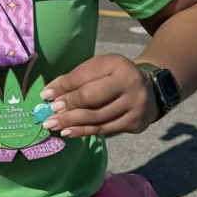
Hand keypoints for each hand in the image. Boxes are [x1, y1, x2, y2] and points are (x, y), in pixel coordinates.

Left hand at [39, 54, 159, 138]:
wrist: (150, 90)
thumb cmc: (115, 77)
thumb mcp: (98, 69)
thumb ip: (74, 79)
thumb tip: (48, 94)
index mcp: (117, 64)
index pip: (85, 76)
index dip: (64, 87)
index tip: (46, 96)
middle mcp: (130, 83)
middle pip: (91, 98)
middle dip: (67, 106)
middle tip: (49, 114)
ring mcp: (135, 105)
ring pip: (97, 117)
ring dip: (71, 122)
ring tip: (53, 125)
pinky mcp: (136, 122)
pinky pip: (104, 129)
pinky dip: (84, 131)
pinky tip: (68, 132)